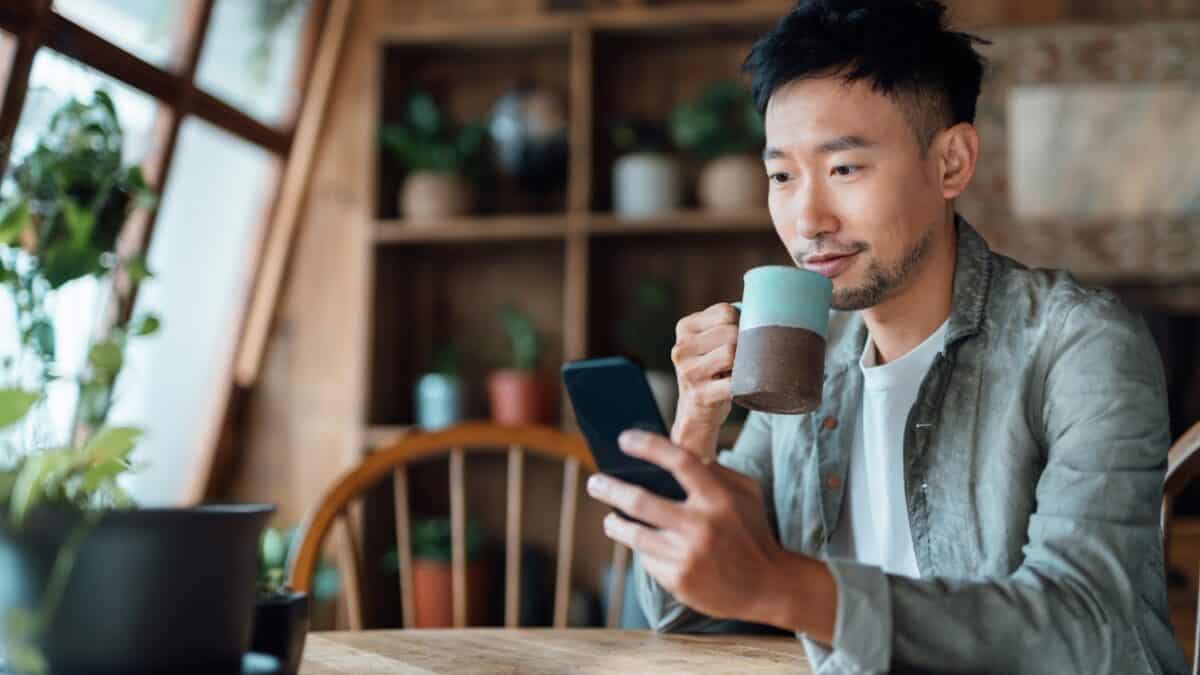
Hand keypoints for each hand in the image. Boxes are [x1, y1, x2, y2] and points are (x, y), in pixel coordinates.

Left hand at [585, 429, 783, 623]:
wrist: (768, 586)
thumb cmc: (753, 532)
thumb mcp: (747, 493)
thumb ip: (715, 471)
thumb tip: (675, 457)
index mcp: (719, 498)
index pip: (678, 460)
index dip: (648, 445)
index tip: (624, 439)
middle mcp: (701, 526)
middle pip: (640, 501)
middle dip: (610, 488)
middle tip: (595, 481)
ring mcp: (688, 556)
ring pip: (635, 534)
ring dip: (616, 523)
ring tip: (610, 518)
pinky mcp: (679, 581)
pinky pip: (648, 559)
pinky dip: (643, 551)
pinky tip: (643, 546)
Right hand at [671, 303, 739, 454]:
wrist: (696, 411)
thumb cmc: (712, 369)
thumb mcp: (709, 341)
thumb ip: (726, 322)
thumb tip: (763, 305)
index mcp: (684, 328)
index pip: (725, 312)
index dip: (740, 324)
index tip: (737, 340)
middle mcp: (680, 348)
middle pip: (730, 332)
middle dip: (744, 344)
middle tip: (742, 359)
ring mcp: (688, 372)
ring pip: (731, 353)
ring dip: (744, 363)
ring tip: (738, 371)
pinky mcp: (700, 394)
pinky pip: (734, 382)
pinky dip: (745, 383)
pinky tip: (742, 385)